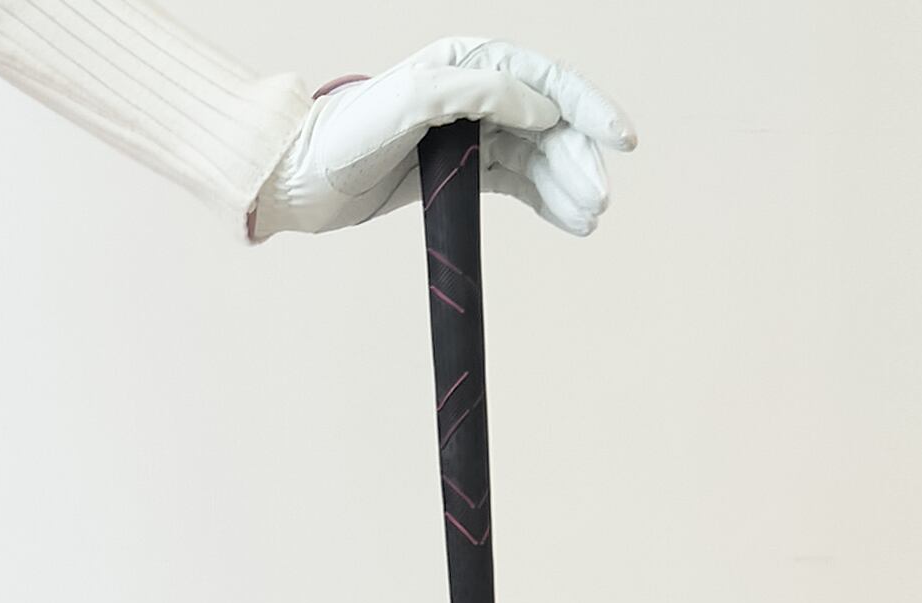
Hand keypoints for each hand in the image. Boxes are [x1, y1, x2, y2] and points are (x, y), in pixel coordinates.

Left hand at [251, 37, 633, 240]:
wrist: (301, 181)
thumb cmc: (346, 134)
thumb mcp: (410, 100)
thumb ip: (476, 93)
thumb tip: (541, 109)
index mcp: (471, 62)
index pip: (548, 82)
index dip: (589, 110)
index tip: (621, 141)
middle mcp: (478, 92)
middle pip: (549, 124)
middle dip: (579, 161)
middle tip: (600, 201)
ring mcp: (471, 134)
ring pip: (537, 157)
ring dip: (567, 185)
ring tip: (590, 218)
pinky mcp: (460, 173)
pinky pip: (516, 182)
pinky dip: (544, 200)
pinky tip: (569, 221)